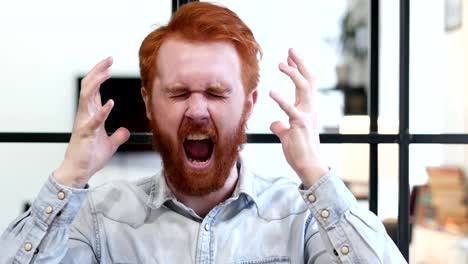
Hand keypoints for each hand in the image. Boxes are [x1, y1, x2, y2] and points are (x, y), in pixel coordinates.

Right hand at [54, 57, 129, 187]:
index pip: (94, 89)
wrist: (78, 171)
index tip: (109, 63)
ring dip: (97, 83)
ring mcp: (84, 123)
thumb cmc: (89, 157)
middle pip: (89, 86)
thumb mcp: (109, 144)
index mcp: (90, 114)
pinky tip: (111, 103)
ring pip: (87, 97)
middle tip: (108, 59)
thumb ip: (118, 136)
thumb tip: (125, 131)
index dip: (100, 74)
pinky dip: (102, 111)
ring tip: (107, 72)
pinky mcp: (86, 134)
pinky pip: (94, 120)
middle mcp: (85, 115)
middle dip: (98, 71)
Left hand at [270, 49, 327, 187]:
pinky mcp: (300, 125)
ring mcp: (306, 116)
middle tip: (291, 49)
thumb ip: (282, 127)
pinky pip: (291, 109)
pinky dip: (282, 99)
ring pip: (304, 88)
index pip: (306, 83)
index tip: (290, 56)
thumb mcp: (289, 135)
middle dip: (300, 63)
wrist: (309, 166)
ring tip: (280, 64)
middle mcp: (310, 109)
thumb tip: (275, 124)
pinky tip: (271, 92)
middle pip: (308, 79)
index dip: (299, 68)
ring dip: (293, 74)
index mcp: (307, 109)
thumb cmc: (299, 151)